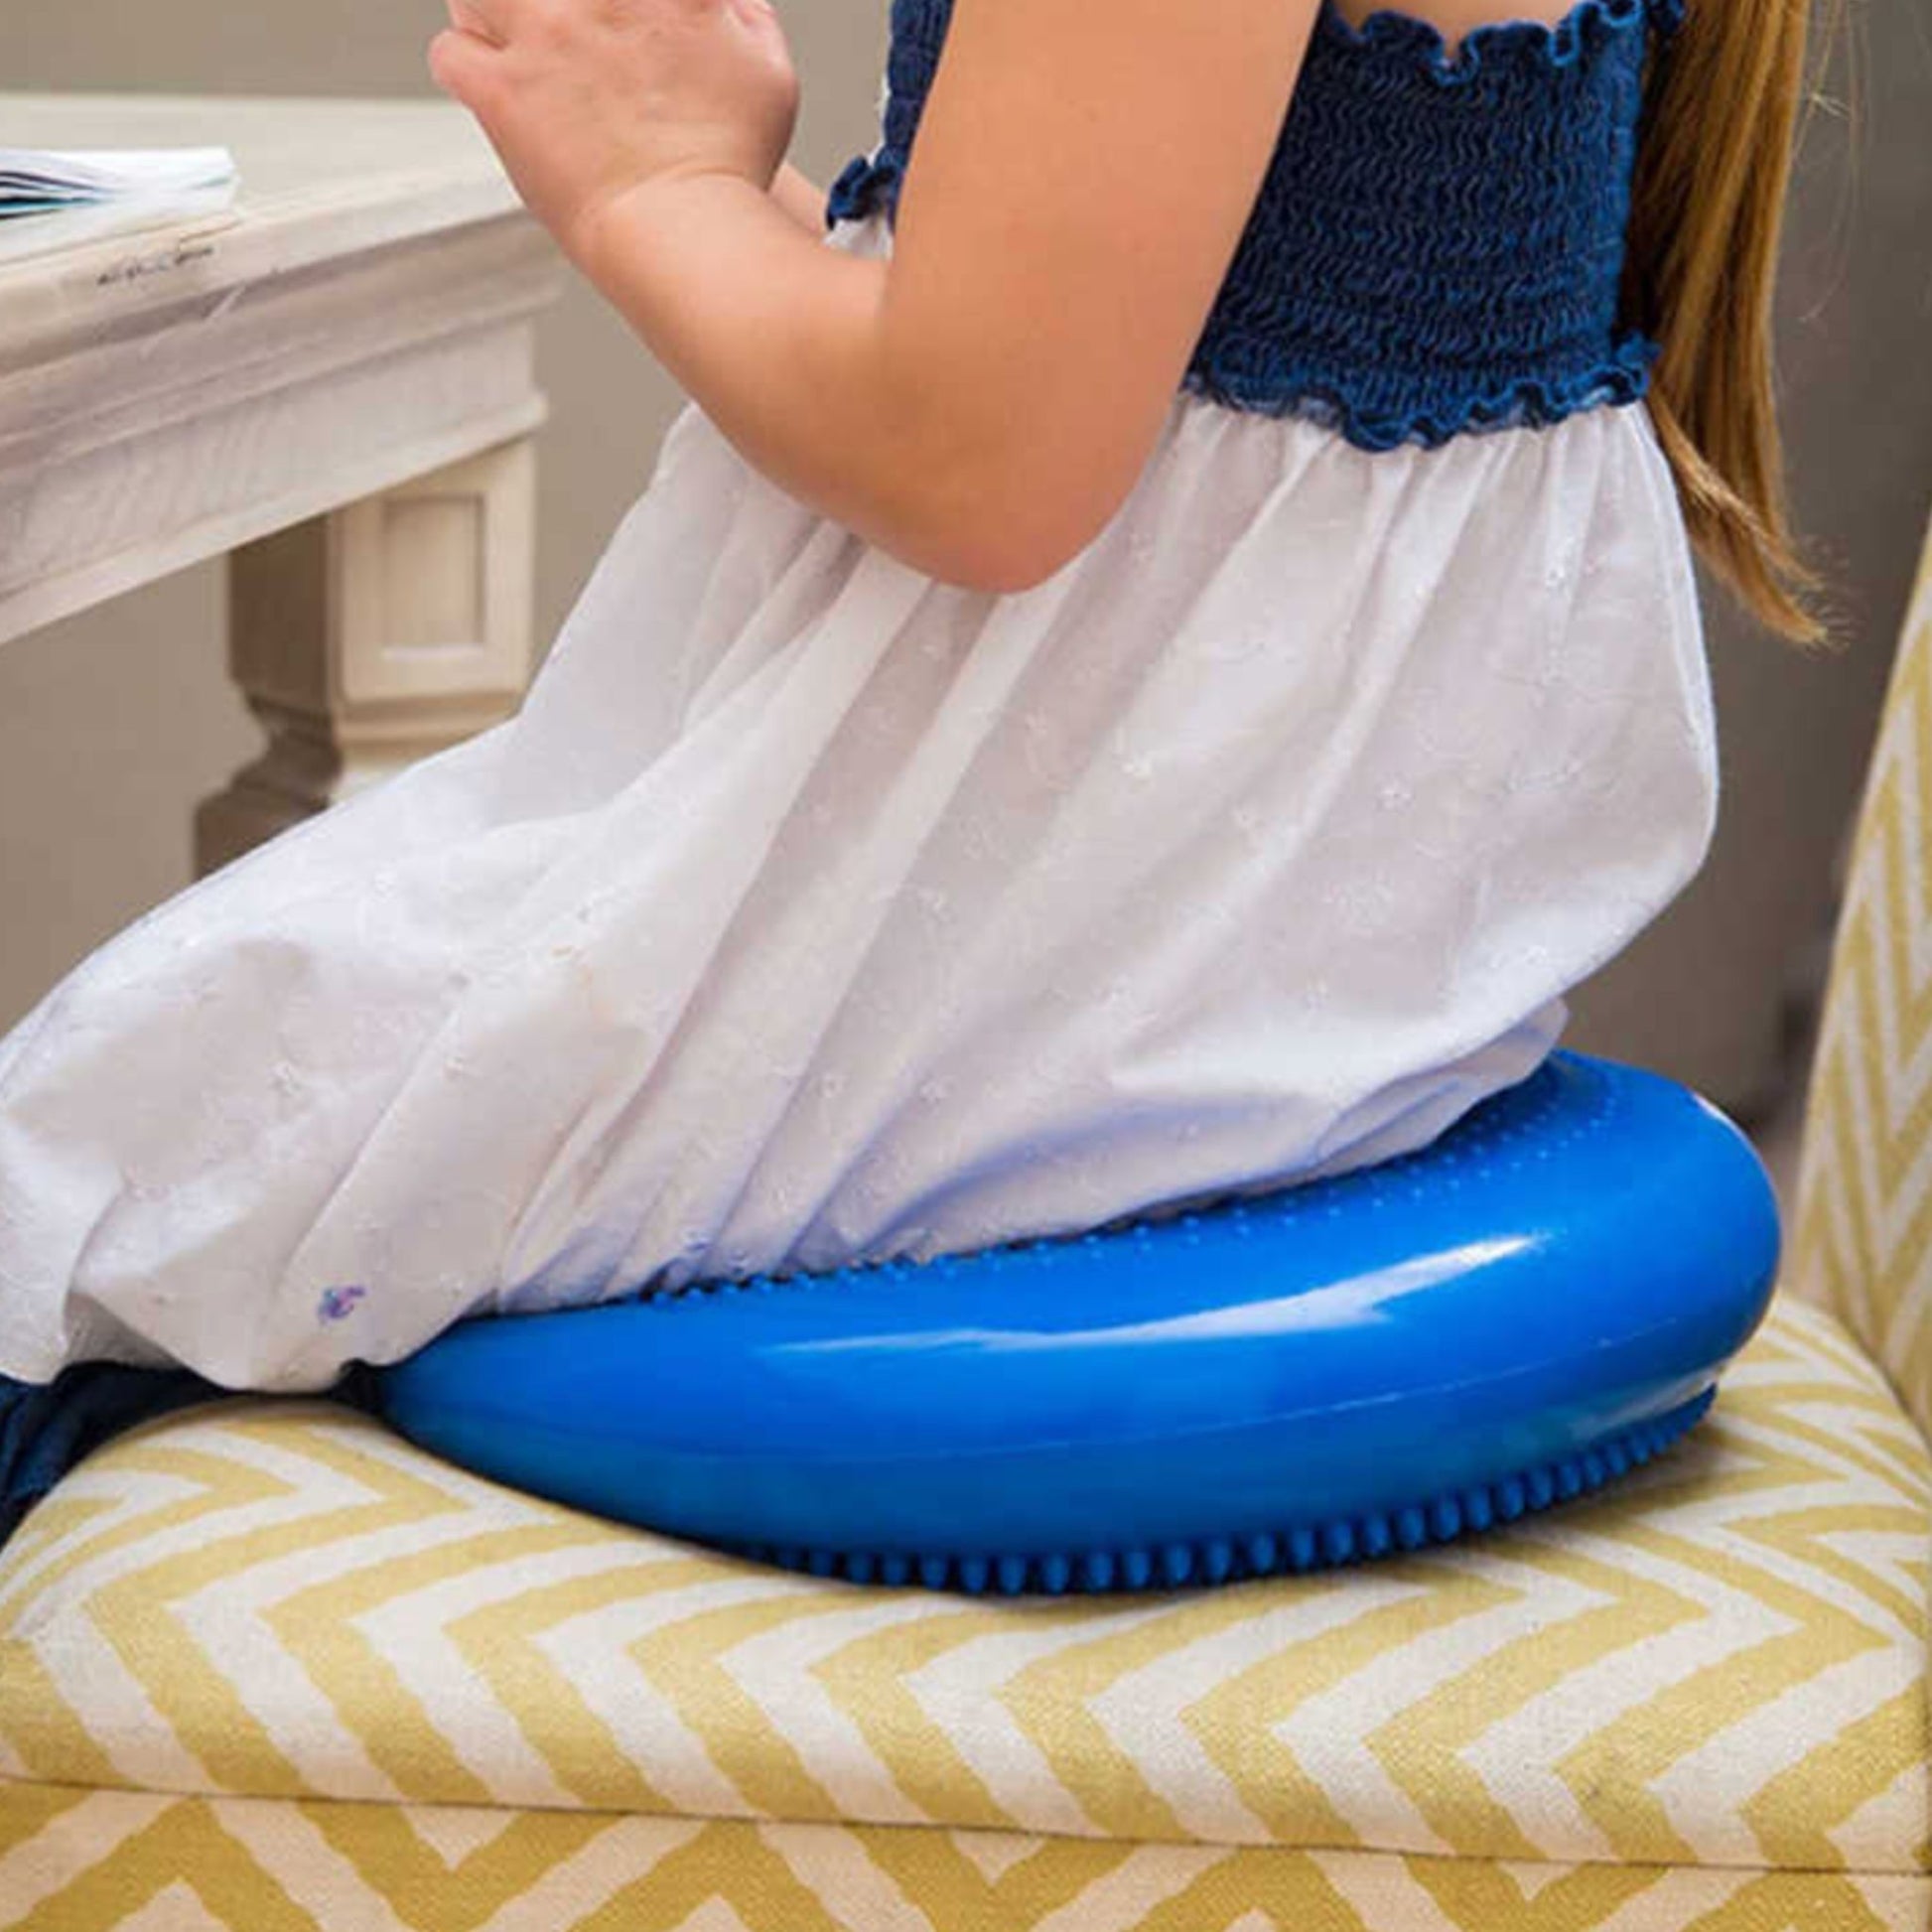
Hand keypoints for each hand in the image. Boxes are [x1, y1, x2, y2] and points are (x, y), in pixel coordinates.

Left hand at [428, 0, 799, 269]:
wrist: (685, 232)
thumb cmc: (728, 164)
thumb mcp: (767, 70)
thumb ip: (742, 14)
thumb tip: (725, 0)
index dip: (618, 5)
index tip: (616, 18)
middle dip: (548, 3)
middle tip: (556, 22)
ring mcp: (542, 39)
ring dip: (485, 8)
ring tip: (500, 27)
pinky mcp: (502, 95)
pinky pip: (451, 57)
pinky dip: (462, 65)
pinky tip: (486, 82)